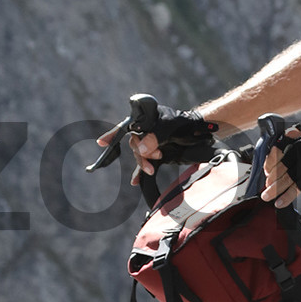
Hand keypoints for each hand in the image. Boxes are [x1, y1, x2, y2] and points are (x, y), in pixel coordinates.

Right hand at [96, 105, 215, 183]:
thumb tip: (140, 149)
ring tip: (152, 168)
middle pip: (133, 145)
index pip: (125, 127)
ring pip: (139, 155)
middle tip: (157, 155)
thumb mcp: (169, 126)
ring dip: (143, 162)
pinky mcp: (155, 154)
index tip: (101, 143)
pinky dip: (139, 173)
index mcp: (144, 120)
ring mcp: (149, 143)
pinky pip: (144, 164)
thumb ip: (155, 136)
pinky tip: (135, 181)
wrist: (198, 131)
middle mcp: (144, 131)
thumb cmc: (184, 122)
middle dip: (141, 153)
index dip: (112, 135)